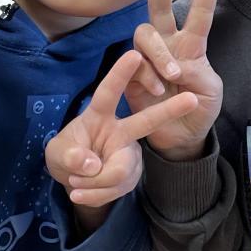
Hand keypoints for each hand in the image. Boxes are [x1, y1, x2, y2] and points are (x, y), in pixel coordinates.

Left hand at [46, 50, 198, 215]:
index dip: (120, 74)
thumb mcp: (57, 155)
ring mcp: (128, 153)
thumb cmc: (65, 155)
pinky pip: (118, 188)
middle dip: (170, 110)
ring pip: (122, 170)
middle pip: (146, 120)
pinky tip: (83, 193)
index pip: (109, 92)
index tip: (134, 54)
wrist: (74, 180)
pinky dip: (96, 196)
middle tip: (193, 99)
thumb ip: (69, 156)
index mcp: (98, 115)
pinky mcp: (131, 174)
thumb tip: (91, 164)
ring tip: (75, 186)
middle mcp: (119, 130)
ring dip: (95, 184)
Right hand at [126, 0, 222, 160]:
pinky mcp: (131, 75)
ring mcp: (147, 59)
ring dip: (158, 52)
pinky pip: (133, 64)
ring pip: (144, 35)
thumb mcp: (210, 91)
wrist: (180, 137)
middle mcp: (168, 45)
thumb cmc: (197, 108)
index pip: (200, 14)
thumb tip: (177, 65)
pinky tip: (156, 91)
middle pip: (160, 10)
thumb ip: (199, 74)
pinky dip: (146, 76)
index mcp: (192, 46)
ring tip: (172, 74)